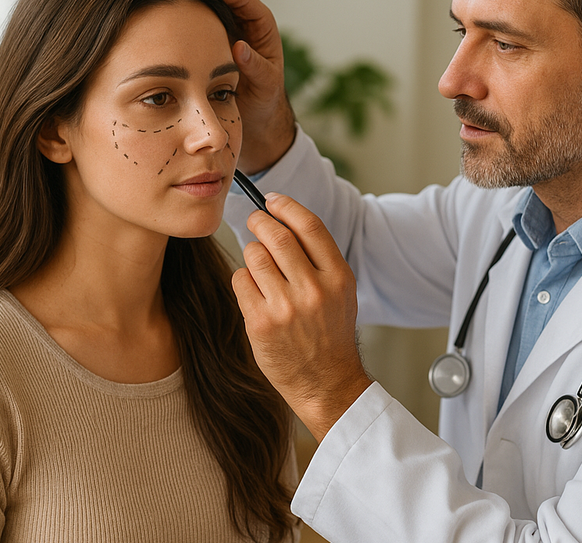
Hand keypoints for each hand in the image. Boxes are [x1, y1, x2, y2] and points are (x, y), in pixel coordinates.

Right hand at [196, 0, 296, 173]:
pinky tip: (173, 12)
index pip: (248, 2)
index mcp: (263, 30)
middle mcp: (246, 25)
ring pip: (213, 6)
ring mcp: (228, 30)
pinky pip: (202, 22)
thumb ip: (255, 67)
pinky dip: (190, 16)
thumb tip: (239, 47)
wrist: (254, 114)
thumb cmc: (264, 99)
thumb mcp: (265, 84)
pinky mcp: (213, 42)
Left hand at [232, 194, 372, 440]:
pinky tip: (253, 291)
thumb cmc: (330, 332)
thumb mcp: (340, 291)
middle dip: (259, 221)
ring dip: (252, 252)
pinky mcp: (262, 323)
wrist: (327, 383)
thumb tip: (284, 218)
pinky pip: (240, 280)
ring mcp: (287, 307)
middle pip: (277, 235)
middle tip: (253, 221)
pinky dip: (243, 279)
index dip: (286, 206)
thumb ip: (319, 258)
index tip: (272, 199)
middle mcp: (314, 289)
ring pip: (255, 255)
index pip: (309, 225)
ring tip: (258, 265)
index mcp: (338, 276)